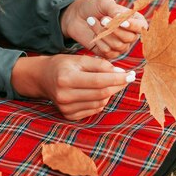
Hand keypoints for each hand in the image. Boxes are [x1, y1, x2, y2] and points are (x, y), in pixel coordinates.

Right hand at [11, 54, 135, 119]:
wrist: (43, 78)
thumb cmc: (64, 65)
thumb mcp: (80, 59)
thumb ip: (101, 65)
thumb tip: (121, 72)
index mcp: (66, 78)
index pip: (99, 81)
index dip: (118, 78)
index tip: (131, 74)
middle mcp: (64, 96)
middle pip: (101, 93)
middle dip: (118, 85)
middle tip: (127, 77)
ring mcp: (66, 108)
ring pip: (100, 102)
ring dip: (110, 92)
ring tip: (109, 82)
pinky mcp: (69, 115)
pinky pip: (94, 109)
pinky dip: (101, 100)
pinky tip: (97, 92)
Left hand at [60, 0, 147, 58]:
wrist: (76, 16)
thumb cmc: (93, 7)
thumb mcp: (104, 3)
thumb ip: (114, 10)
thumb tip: (122, 19)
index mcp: (134, 20)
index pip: (141, 27)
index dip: (133, 26)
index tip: (122, 22)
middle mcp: (130, 35)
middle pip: (129, 38)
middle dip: (114, 29)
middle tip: (103, 19)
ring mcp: (120, 46)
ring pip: (117, 45)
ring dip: (103, 32)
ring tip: (92, 20)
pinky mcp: (109, 53)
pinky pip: (107, 51)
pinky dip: (98, 41)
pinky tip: (93, 32)